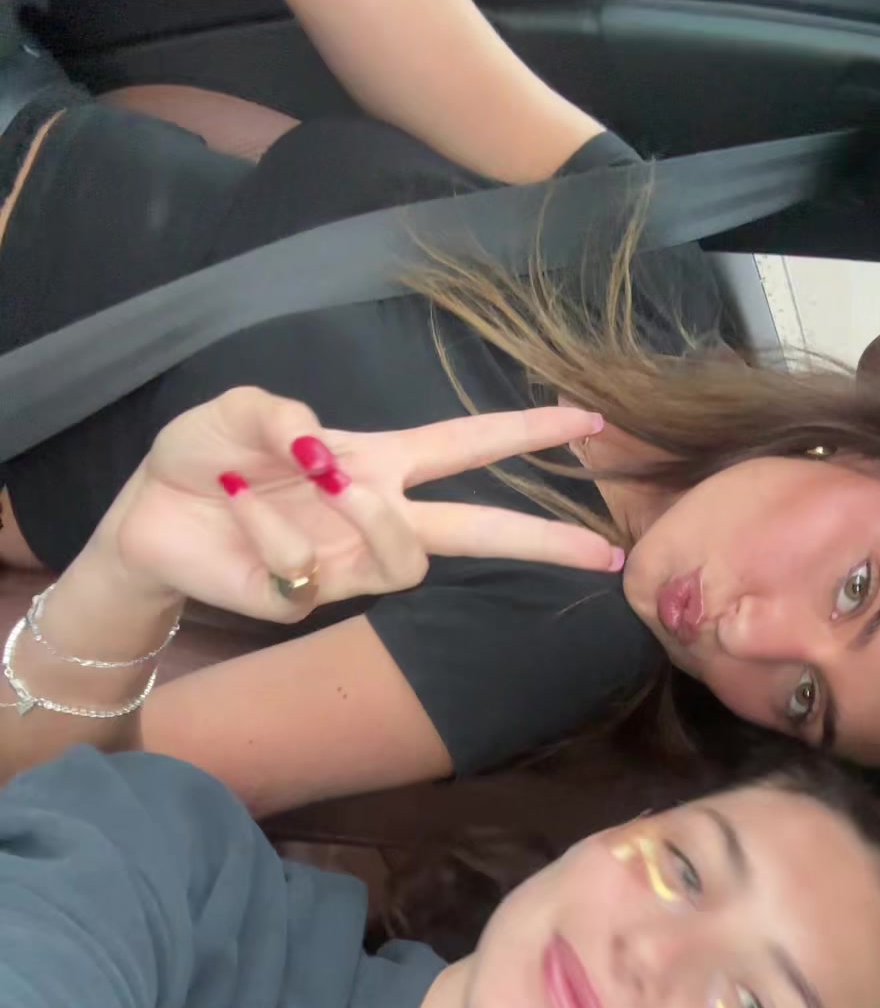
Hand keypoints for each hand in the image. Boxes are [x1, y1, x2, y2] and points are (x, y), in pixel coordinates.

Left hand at [100, 386, 621, 619]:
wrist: (147, 516)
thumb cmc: (208, 456)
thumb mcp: (243, 409)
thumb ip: (285, 414)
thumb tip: (327, 451)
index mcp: (376, 462)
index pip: (467, 446)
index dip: (527, 430)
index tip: (591, 423)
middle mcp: (375, 516)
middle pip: (478, 531)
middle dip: (543, 539)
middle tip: (604, 553)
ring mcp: (345, 565)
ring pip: (406, 555)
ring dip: (366, 511)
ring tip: (308, 477)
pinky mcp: (304, 598)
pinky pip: (304, 559)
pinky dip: (263, 519)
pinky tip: (232, 501)